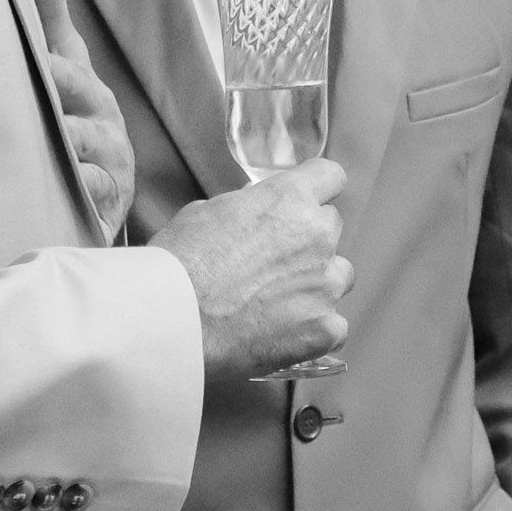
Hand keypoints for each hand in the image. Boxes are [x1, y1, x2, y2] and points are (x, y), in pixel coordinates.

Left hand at [26, 0, 134, 235]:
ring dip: (62, 144)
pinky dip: (79, 186)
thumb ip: (50, 17)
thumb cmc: (76, 122)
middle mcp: (104, 127)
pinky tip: (58, 183)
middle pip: (77, 105)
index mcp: (90, 93)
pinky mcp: (105, 205)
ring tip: (38, 142)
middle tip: (31, 92)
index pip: (67, 69)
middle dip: (56, 99)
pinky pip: (94, 191)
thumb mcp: (66, 70)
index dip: (49, 64)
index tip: (30, 59)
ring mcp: (108, 167)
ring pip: (84, 149)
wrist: (101, 200)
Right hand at [153, 160, 351, 380]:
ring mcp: (325, 285)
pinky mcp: (324, 328)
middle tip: (272, 263)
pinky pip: (334, 325)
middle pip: (331, 228)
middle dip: (307, 241)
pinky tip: (282, 334)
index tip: (304, 204)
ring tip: (276, 303)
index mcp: (290, 199)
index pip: (330, 177)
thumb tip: (255, 212)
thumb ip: (246, 207)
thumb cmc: (179, 263)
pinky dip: (313, 330)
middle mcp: (318, 236)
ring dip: (316, 284)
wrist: (172, 320)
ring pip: (339, 277)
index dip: (316, 191)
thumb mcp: (206, 212)